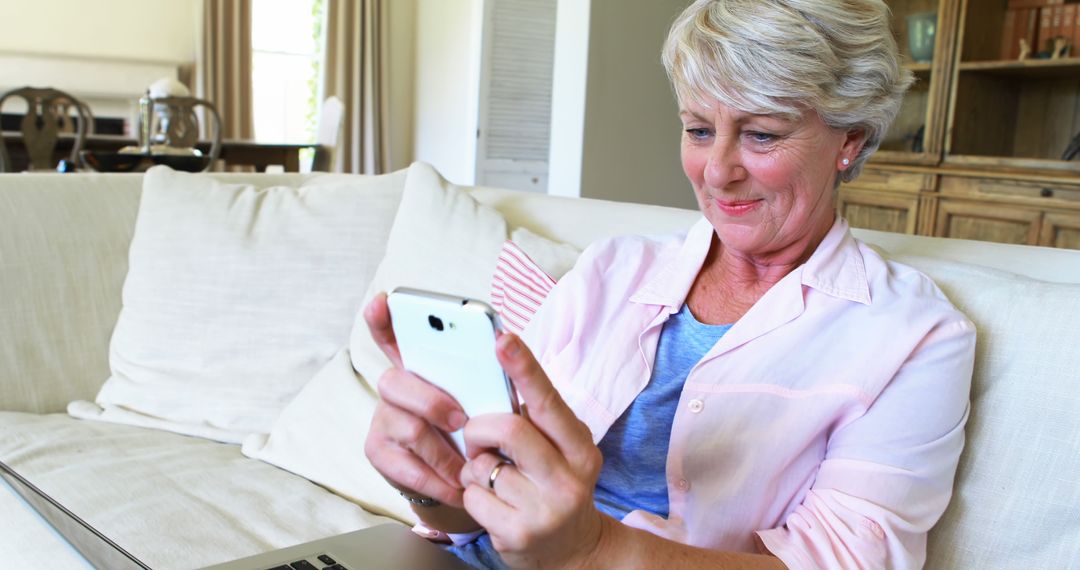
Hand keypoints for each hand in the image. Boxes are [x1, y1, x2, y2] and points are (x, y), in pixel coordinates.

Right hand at [362, 292, 469, 509]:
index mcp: (420, 365)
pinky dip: (438, 479)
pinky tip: (456, 484)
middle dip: (432, 402)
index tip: (383, 301)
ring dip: (445, 452)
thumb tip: (503, 348)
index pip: (394, 333)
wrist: (462, 478)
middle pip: (396, 381)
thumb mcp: (484, 400)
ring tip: (469, 466)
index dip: (384, 317)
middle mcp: (394, 387)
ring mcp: (382, 418)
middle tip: (461, 421)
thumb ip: (483, 376)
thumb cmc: (476, 428)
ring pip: (409, 427)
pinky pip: (407, 465)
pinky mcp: (377, 451)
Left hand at [459, 333, 607, 568]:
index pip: (547, 400)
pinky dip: (473, 495)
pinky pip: (473, 496)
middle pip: (508, 430)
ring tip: (493, 478)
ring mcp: (544, 510)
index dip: (523, 368)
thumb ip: (535, 419)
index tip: (503, 339)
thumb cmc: (555, 486)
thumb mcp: (559, 451)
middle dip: (480, 429)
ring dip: (476, 468)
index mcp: (580, 447)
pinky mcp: (517, 534)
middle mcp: (569, 478)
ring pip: (483, 466)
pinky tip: (493, 504)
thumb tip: (497, 369)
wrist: (574, 552)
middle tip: (478, 438)